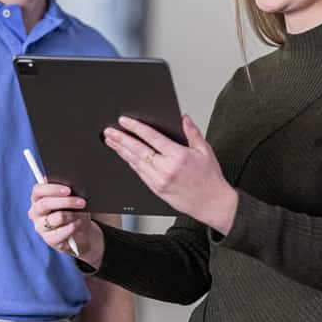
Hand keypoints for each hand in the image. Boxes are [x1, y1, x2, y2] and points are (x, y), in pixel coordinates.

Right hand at [29, 182, 104, 267]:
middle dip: (66, 202)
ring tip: (82, 215)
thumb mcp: (70, 199)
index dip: (52, 189)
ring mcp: (40, 227)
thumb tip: (70, 185)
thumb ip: (66, 191)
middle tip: (82, 202)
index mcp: (38, 198)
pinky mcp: (49, 239)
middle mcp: (35, 212)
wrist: (80, 232)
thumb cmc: (72, 210)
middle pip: (45, 204)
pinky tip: (78, 224)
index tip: (68, 190)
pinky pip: (61, 232)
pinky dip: (72, 227)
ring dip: (72, 215)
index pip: (38, 190)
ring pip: (56, 218)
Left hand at [104, 114, 238, 233]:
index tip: (124, 121)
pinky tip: (124, 156)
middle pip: (138, 150)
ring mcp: (159, 181)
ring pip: (135, 163)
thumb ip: (192, 133)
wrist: (212, 203)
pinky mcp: (156, 190)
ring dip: (121, 151)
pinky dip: (130, 163)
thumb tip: (184, 118)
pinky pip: (139, 174)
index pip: (152, 138)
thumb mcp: (205, 151)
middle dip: (121, 139)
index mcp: (178, 156)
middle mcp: (166, 169)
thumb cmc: (210, 178)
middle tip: (109, 131)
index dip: (136, 128)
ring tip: (111, 141)